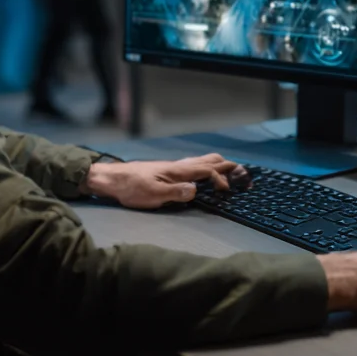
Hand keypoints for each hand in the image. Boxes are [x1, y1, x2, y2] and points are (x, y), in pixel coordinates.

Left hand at [81, 153, 240, 209]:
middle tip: (243, 174)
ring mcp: (174, 166)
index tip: (227, 192)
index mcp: (178, 171)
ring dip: (219, 164)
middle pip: (209, 160)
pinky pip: (195, 164)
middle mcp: (179, 165)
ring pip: (203, 160)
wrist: (113, 180)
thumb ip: (175, 193)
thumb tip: (195, 190)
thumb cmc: (132, 188)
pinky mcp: (169, 170)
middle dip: (228, 167)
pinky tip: (205, 171)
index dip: (221, 180)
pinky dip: (208, 166)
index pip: (208, 171)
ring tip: (231, 170)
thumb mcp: (153, 195)